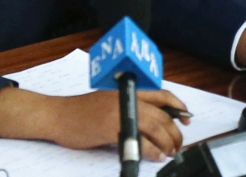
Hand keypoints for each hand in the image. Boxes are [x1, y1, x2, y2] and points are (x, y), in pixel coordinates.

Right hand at [0, 86, 189, 160]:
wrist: (58, 115)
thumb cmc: (82, 111)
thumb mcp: (110, 102)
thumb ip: (129, 107)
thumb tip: (154, 121)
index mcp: (128, 90)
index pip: (162, 95)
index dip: (179, 107)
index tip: (187, 119)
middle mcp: (127, 97)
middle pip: (163, 114)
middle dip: (176, 131)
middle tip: (179, 144)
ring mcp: (121, 112)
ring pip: (156, 126)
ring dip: (168, 142)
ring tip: (170, 152)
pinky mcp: (112, 127)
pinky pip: (140, 140)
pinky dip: (152, 150)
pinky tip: (156, 155)